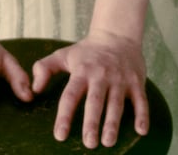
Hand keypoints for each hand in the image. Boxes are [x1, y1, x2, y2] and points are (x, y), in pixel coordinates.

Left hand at [32, 31, 148, 149]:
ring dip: (113, 123)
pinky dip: (142, 115)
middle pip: (95, 101)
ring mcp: (120, 78)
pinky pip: (140, 100)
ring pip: (116, 103)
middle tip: (89, 143)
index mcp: (82, 71)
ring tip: (108, 142)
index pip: (71, 95)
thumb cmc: (87, 52)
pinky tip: (142, 131)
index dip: (65, 115)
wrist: (117, 34)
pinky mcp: (136, 81)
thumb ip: (45, 68)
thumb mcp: (64, 55)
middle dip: (92, 122)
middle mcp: (101, 75)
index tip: (60, 135)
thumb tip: (34, 90)